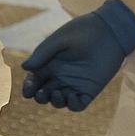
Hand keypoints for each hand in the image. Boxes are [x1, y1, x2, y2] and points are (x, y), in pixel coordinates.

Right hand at [20, 0, 134, 109]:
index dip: (29, 87)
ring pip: (59, 101)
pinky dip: (72, 105)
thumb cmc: (83, 30)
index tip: (28, 90)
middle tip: (41, 93)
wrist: (109, 30)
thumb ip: (43, 53)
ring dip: (55, 102)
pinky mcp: (89, 89)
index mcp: (50, 64)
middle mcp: (60, 76)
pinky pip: (78, 104)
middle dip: (40, 97)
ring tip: (57, 93)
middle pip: (45, 94)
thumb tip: (25, 68)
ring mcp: (74, 84)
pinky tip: (71, 96)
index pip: (35, 80)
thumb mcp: (60, 39)